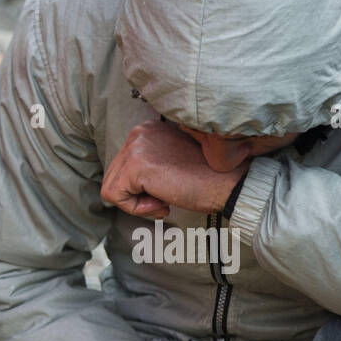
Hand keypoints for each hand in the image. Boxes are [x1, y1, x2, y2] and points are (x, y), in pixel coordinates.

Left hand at [101, 120, 245, 218]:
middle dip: (136, 196)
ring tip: (164, 198)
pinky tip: (162, 201)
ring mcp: (136, 147)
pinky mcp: (136, 165)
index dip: (139, 188)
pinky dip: (136, 209)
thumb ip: (145, 166)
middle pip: (113, 178)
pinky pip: (115, 198)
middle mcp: (139, 133)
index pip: (121, 168)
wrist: (229, 182)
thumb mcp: (168, 164)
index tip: (166, 189)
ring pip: (112, 189)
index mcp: (146, 131)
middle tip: (165, 196)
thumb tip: (123, 185)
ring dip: (137, 204)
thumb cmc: (205, 177)